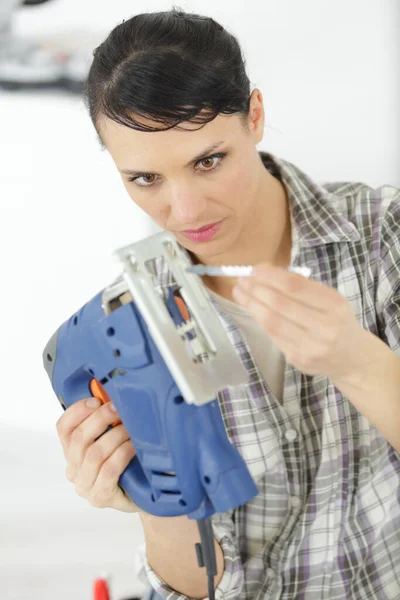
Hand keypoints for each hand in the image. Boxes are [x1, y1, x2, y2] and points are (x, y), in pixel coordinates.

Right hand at [56, 397, 138, 512]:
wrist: (143, 497)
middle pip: (79, 438)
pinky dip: (122, 453)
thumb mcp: (113, 441)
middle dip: (100, 419)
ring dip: (115, 435)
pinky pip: (109, 469)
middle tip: (118, 409)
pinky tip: (133, 446)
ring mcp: (85, 486)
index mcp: (72, 453)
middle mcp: (74, 469)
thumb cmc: (127, 465)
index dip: (77, 411)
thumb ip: (107, 422)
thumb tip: (111, 395)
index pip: (63, 428)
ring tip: (131, 428)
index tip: (96, 400)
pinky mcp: (100, 497)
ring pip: (95, 453)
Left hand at [232, 262, 366, 379]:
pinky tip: (252, 309)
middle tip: (241, 280)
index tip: (254, 269)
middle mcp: (325, 326)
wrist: (353, 359)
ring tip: (240, 293)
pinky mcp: (298, 359)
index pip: (295, 286)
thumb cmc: (338, 322)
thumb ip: (303, 288)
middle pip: (280, 304)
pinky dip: (259, 320)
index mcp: (334, 304)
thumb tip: (266, 274)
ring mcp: (311, 346)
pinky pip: (273, 335)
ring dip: (251, 304)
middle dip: (256, 289)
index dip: (270, 276)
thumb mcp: (330, 300)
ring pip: (272, 322)